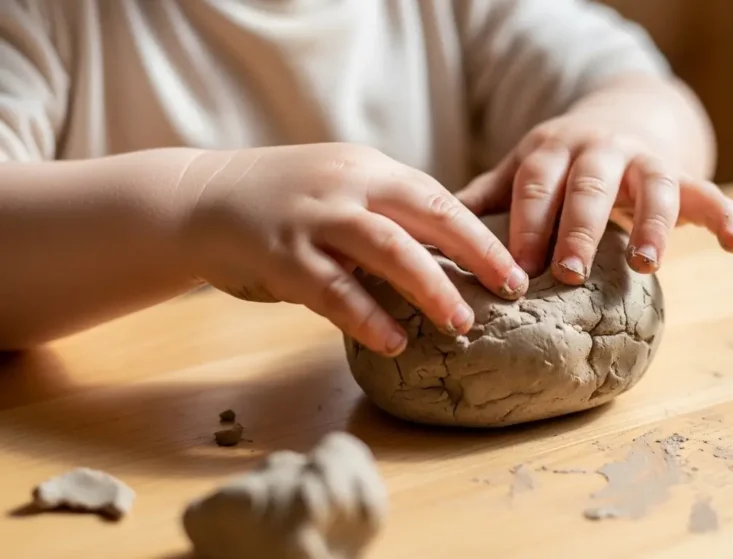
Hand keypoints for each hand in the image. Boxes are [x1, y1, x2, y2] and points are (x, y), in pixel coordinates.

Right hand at [177, 143, 528, 355]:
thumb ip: (387, 216)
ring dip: (429, 286)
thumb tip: (450, 256)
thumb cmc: (285, 202)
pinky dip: (366, 316)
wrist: (200, 198)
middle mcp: (346, 185)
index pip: (438, 196)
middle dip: (476, 253)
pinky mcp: (279, 254)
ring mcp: (312, 217)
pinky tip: (394, 341)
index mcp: (368, 168)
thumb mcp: (340, 190)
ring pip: (385, 248)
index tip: (516, 267)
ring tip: (460, 322)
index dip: (481, 233)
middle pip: (426, 214)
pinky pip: (332, 289)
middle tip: (512, 290)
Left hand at [457, 112, 732, 282]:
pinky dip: (725, 214)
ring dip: (651, 223)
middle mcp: (597, 150)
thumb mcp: (524, 169)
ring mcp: (641, 159)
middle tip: (567, 271)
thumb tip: (427, 238)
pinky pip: (706, 191)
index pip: (534, 186)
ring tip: (650, 264)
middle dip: (578, 228)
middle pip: (587, 186)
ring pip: (650, 185)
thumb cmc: (563, 161)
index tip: (514, 270)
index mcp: (550, 151)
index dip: (524, 226)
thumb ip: (486, 198)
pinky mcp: (680, 172)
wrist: (624, 116)